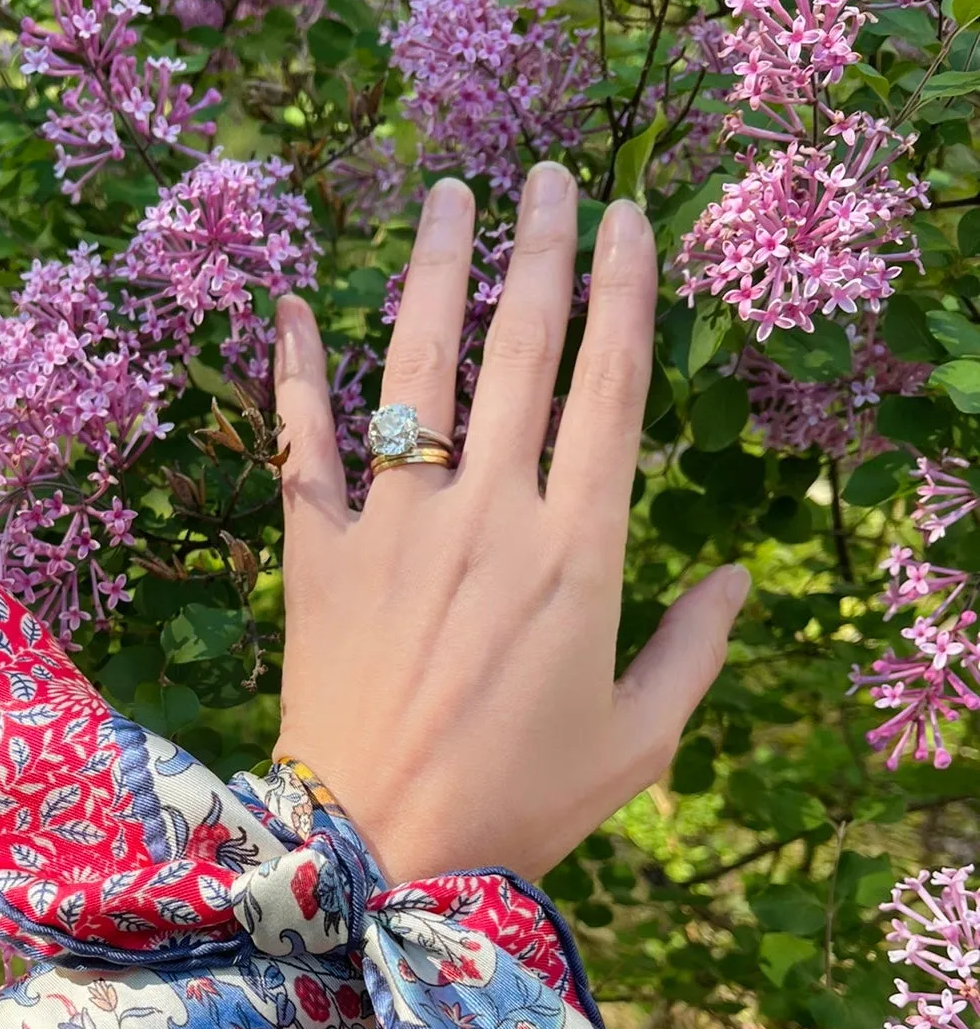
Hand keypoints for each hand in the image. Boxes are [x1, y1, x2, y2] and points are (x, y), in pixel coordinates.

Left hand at [271, 163, 749, 886]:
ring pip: (415, 367)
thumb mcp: (637, 741)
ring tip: (449, 195)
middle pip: (522, 350)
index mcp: (577, 553)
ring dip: (434, 271)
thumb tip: (740, 576)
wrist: (374, 855)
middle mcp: (487, 515)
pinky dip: (291, 371)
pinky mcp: (314, 554)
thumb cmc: (519, 804)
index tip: (628, 217)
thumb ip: (696, 651)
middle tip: (547, 174)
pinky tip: (289, 304)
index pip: (612, 387)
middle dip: (541, 250)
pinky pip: (300, 444)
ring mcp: (393, 527)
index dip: (626, 290)